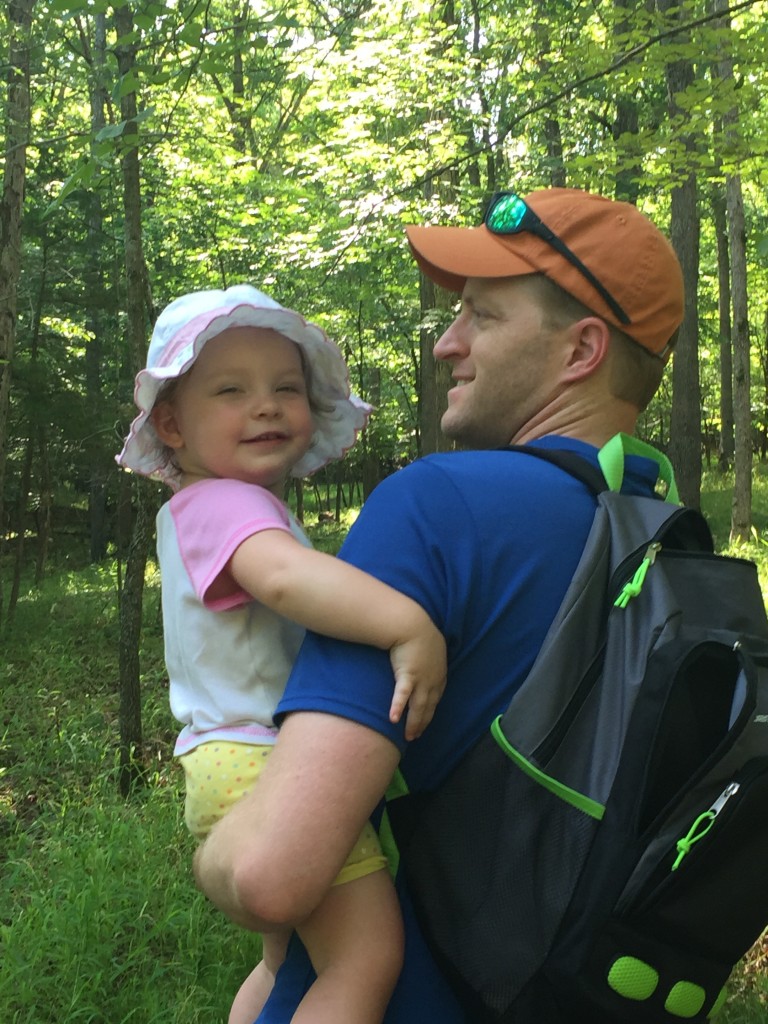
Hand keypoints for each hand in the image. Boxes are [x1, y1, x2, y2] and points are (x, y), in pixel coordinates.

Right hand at [388, 615, 446, 740]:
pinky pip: (402, 696)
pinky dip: (398, 708)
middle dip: (423, 722)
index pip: (435, 698)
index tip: (425, 721)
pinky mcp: (407, 676)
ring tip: (408, 736)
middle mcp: (433, 680)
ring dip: (414, 723)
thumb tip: (422, 658)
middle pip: (428, 707)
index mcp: (439, 673)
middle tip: (415, 735)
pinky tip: (394, 719)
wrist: (412, 624)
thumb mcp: (429, 644)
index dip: (430, 712)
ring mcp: (421, 679)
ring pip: (418, 707)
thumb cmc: (419, 630)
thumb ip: (427, 655)